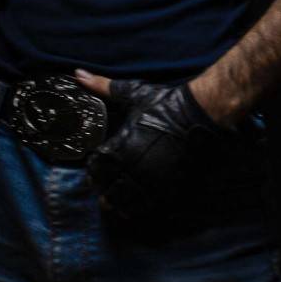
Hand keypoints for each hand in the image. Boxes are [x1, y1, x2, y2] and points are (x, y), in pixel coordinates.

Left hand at [74, 70, 227, 221]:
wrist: (202, 114)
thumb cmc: (166, 103)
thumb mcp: (133, 93)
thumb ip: (103, 87)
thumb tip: (78, 74)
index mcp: (121, 147)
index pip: (96, 168)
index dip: (93, 170)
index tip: (96, 168)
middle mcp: (134, 168)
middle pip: (107, 190)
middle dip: (103, 189)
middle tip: (104, 186)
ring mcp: (152, 181)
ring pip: (126, 203)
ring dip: (118, 201)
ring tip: (117, 199)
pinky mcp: (169, 189)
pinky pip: (148, 206)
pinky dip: (139, 207)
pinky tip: (137, 203)